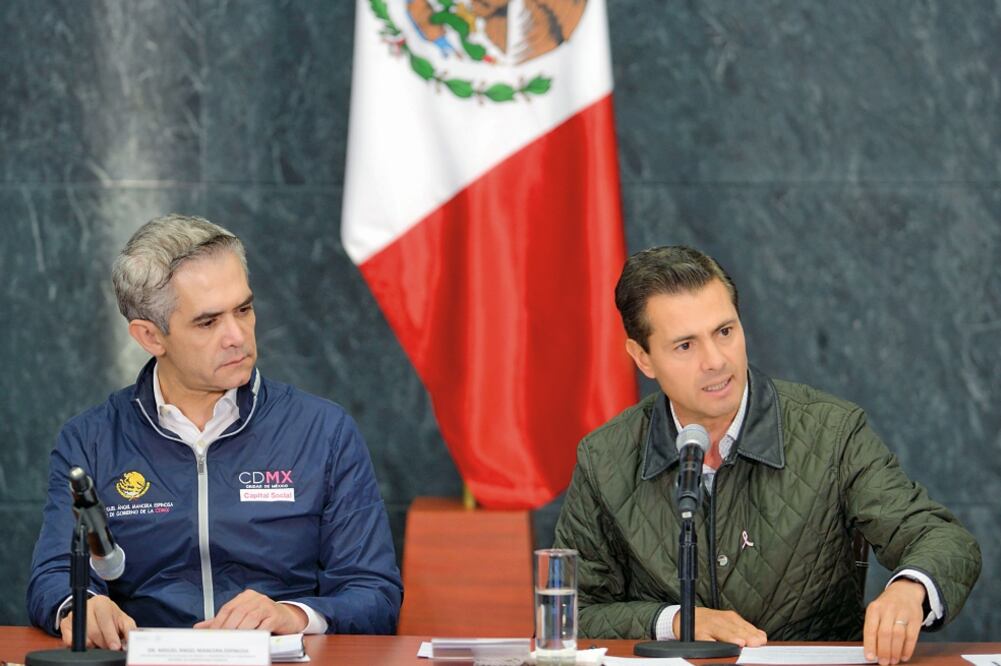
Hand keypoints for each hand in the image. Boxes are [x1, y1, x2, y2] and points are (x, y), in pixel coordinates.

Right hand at [60, 594, 135, 650]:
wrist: (95, 612)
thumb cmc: (111, 617)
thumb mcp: (123, 620)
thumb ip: (129, 629)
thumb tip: (130, 642)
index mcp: (102, 602)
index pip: (105, 621)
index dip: (110, 635)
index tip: (115, 646)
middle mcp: (86, 606)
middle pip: (94, 631)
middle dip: (103, 642)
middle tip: (107, 646)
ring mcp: (73, 615)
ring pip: (83, 638)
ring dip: (93, 644)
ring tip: (99, 642)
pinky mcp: (64, 625)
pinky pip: (70, 641)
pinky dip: (80, 645)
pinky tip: (88, 642)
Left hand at [193, 589, 307, 633]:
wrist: (289, 618)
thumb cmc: (264, 618)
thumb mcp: (243, 616)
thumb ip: (223, 621)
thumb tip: (199, 628)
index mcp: (246, 596)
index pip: (227, 608)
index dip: (217, 622)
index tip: (210, 636)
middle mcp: (256, 598)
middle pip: (238, 613)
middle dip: (227, 629)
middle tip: (220, 642)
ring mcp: (267, 605)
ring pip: (250, 618)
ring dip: (240, 632)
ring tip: (233, 643)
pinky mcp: (276, 616)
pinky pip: (264, 626)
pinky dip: (255, 634)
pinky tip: (250, 641)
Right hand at [673, 607, 767, 646]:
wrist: (685, 617)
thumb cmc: (710, 623)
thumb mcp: (727, 622)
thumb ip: (744, 629)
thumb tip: (762, 636)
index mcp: (729, 617)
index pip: (744, 626)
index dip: (753, 633)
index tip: (762, 640)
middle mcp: (719, 621)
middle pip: (734, 629)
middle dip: (745, 636)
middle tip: (756, 642)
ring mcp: (709, 627)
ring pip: (721, 632)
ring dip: (731, 637)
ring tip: (741, 643)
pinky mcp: (698, 635)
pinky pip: (706, 640)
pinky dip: (712, 642)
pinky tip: (718, 646)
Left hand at [864, 579, 925, 664]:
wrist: (905, 591)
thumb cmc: (887, 605)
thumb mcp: (876, 611)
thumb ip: (873, 627)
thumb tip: (871, 650)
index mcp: (874, 608)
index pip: (870, 628)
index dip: (870, 644)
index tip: (869, 657)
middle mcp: (888, 609)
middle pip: (884, 633)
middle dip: (884, 651)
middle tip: (883, 662)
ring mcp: (903, 613)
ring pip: (898, 635)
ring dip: (895, 651)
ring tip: (893, 661)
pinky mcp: (915, 618)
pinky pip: (912, 636)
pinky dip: (908, 648)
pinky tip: (904, 656)